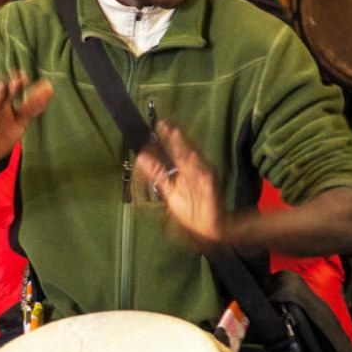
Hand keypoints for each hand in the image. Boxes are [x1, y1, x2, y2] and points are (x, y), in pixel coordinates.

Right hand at [0, 73, 53, 174]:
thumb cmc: (1, 136)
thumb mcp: (20, 123)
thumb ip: (33, 108)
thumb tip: (50, 89)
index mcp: (6, 106)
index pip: (13, 92)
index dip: (19, 84)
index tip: (25, 76)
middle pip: (2, 96)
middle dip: (9, 88)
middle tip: (17, 80)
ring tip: (0, 85)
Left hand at [135, 120, 225, 249]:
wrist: (208, 228)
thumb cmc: (190, 209)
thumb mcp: (169, 190)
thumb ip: (157, 173)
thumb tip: (141, 157)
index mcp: (184, 170)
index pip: (175, 151)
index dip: (167, 138)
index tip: (159, 124)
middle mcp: (194, 170)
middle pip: (183, 150)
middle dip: (175, 137)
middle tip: (164, 124)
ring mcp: (203, 177)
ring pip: (193, 158)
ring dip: (185, 146)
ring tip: (176, 133)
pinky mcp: (210, 186)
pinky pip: (204, 175)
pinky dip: (197, 166)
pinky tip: (192, 156)